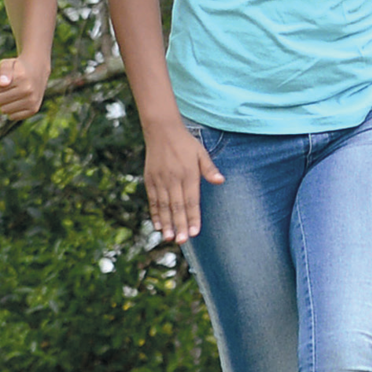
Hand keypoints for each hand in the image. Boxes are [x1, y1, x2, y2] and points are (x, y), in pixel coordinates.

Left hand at [0, 56, 48, 119]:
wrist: (38, 69)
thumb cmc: (17, 67)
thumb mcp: (7, 63)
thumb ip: (3, 71)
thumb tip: (2, 83)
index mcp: (20, 78)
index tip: (0, 80)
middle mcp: (28, 90)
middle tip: (4, 88)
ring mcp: (32, 101)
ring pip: (3, 110)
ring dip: (3, 103)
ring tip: (10, 94)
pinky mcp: (34, 109)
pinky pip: (12, 116)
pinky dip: (11, 110)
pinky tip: (16, 101)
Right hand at [143, 123, 223, 242]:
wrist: (161, 130)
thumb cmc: (185, 143)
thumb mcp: (201, 152)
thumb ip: (209, 169)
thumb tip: (221, 181)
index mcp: (188, 174)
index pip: (192, 200)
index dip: (193, 217)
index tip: (195, 232)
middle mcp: (173, 178)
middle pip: (177, 206)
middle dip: (180, 225)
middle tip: (181, 241)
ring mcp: (160, 180)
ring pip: (163, 205)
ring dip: (166, 222)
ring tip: (169, 237)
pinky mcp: (150, 179)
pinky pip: (152, 199)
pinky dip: (155, 213)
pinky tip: (158, 225)